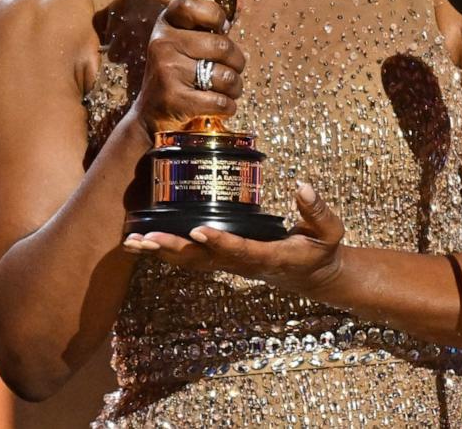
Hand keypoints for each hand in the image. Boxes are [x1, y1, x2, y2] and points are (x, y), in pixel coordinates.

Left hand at [121, 182, 346, 295]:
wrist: (312, 275)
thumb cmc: (320, 250)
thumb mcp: (330, 232)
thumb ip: (317, 211)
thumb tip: (301, 185)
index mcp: (270, 257)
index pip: (241, 251)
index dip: (220, 242)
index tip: (198, 230)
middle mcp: (243, 265)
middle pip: (203, 260)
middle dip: (174, 249)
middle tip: (147, 240)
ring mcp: (229, 265)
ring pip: (190, 261)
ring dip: (160, 252)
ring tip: (131, 243)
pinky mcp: (221, 260)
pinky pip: (188, 257)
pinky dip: (163, 251)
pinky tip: (140, 242)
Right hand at [133, 0, 246, 134]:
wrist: (150, 115)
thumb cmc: (176, 74)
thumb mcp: (180, 43)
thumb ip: (202, 29)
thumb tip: (231, 22)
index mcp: (166, 25)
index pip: (192, 5)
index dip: (215, 15)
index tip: (221, 30)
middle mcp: (162, 43)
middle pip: (222, 45)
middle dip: (237, 62)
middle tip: (232, 70)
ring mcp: (167, 70)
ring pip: (225, 76)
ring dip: (235, 87)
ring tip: (228, 90)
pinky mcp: (174, 98)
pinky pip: (220, 102)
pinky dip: (228, 107)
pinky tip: (221, 106)